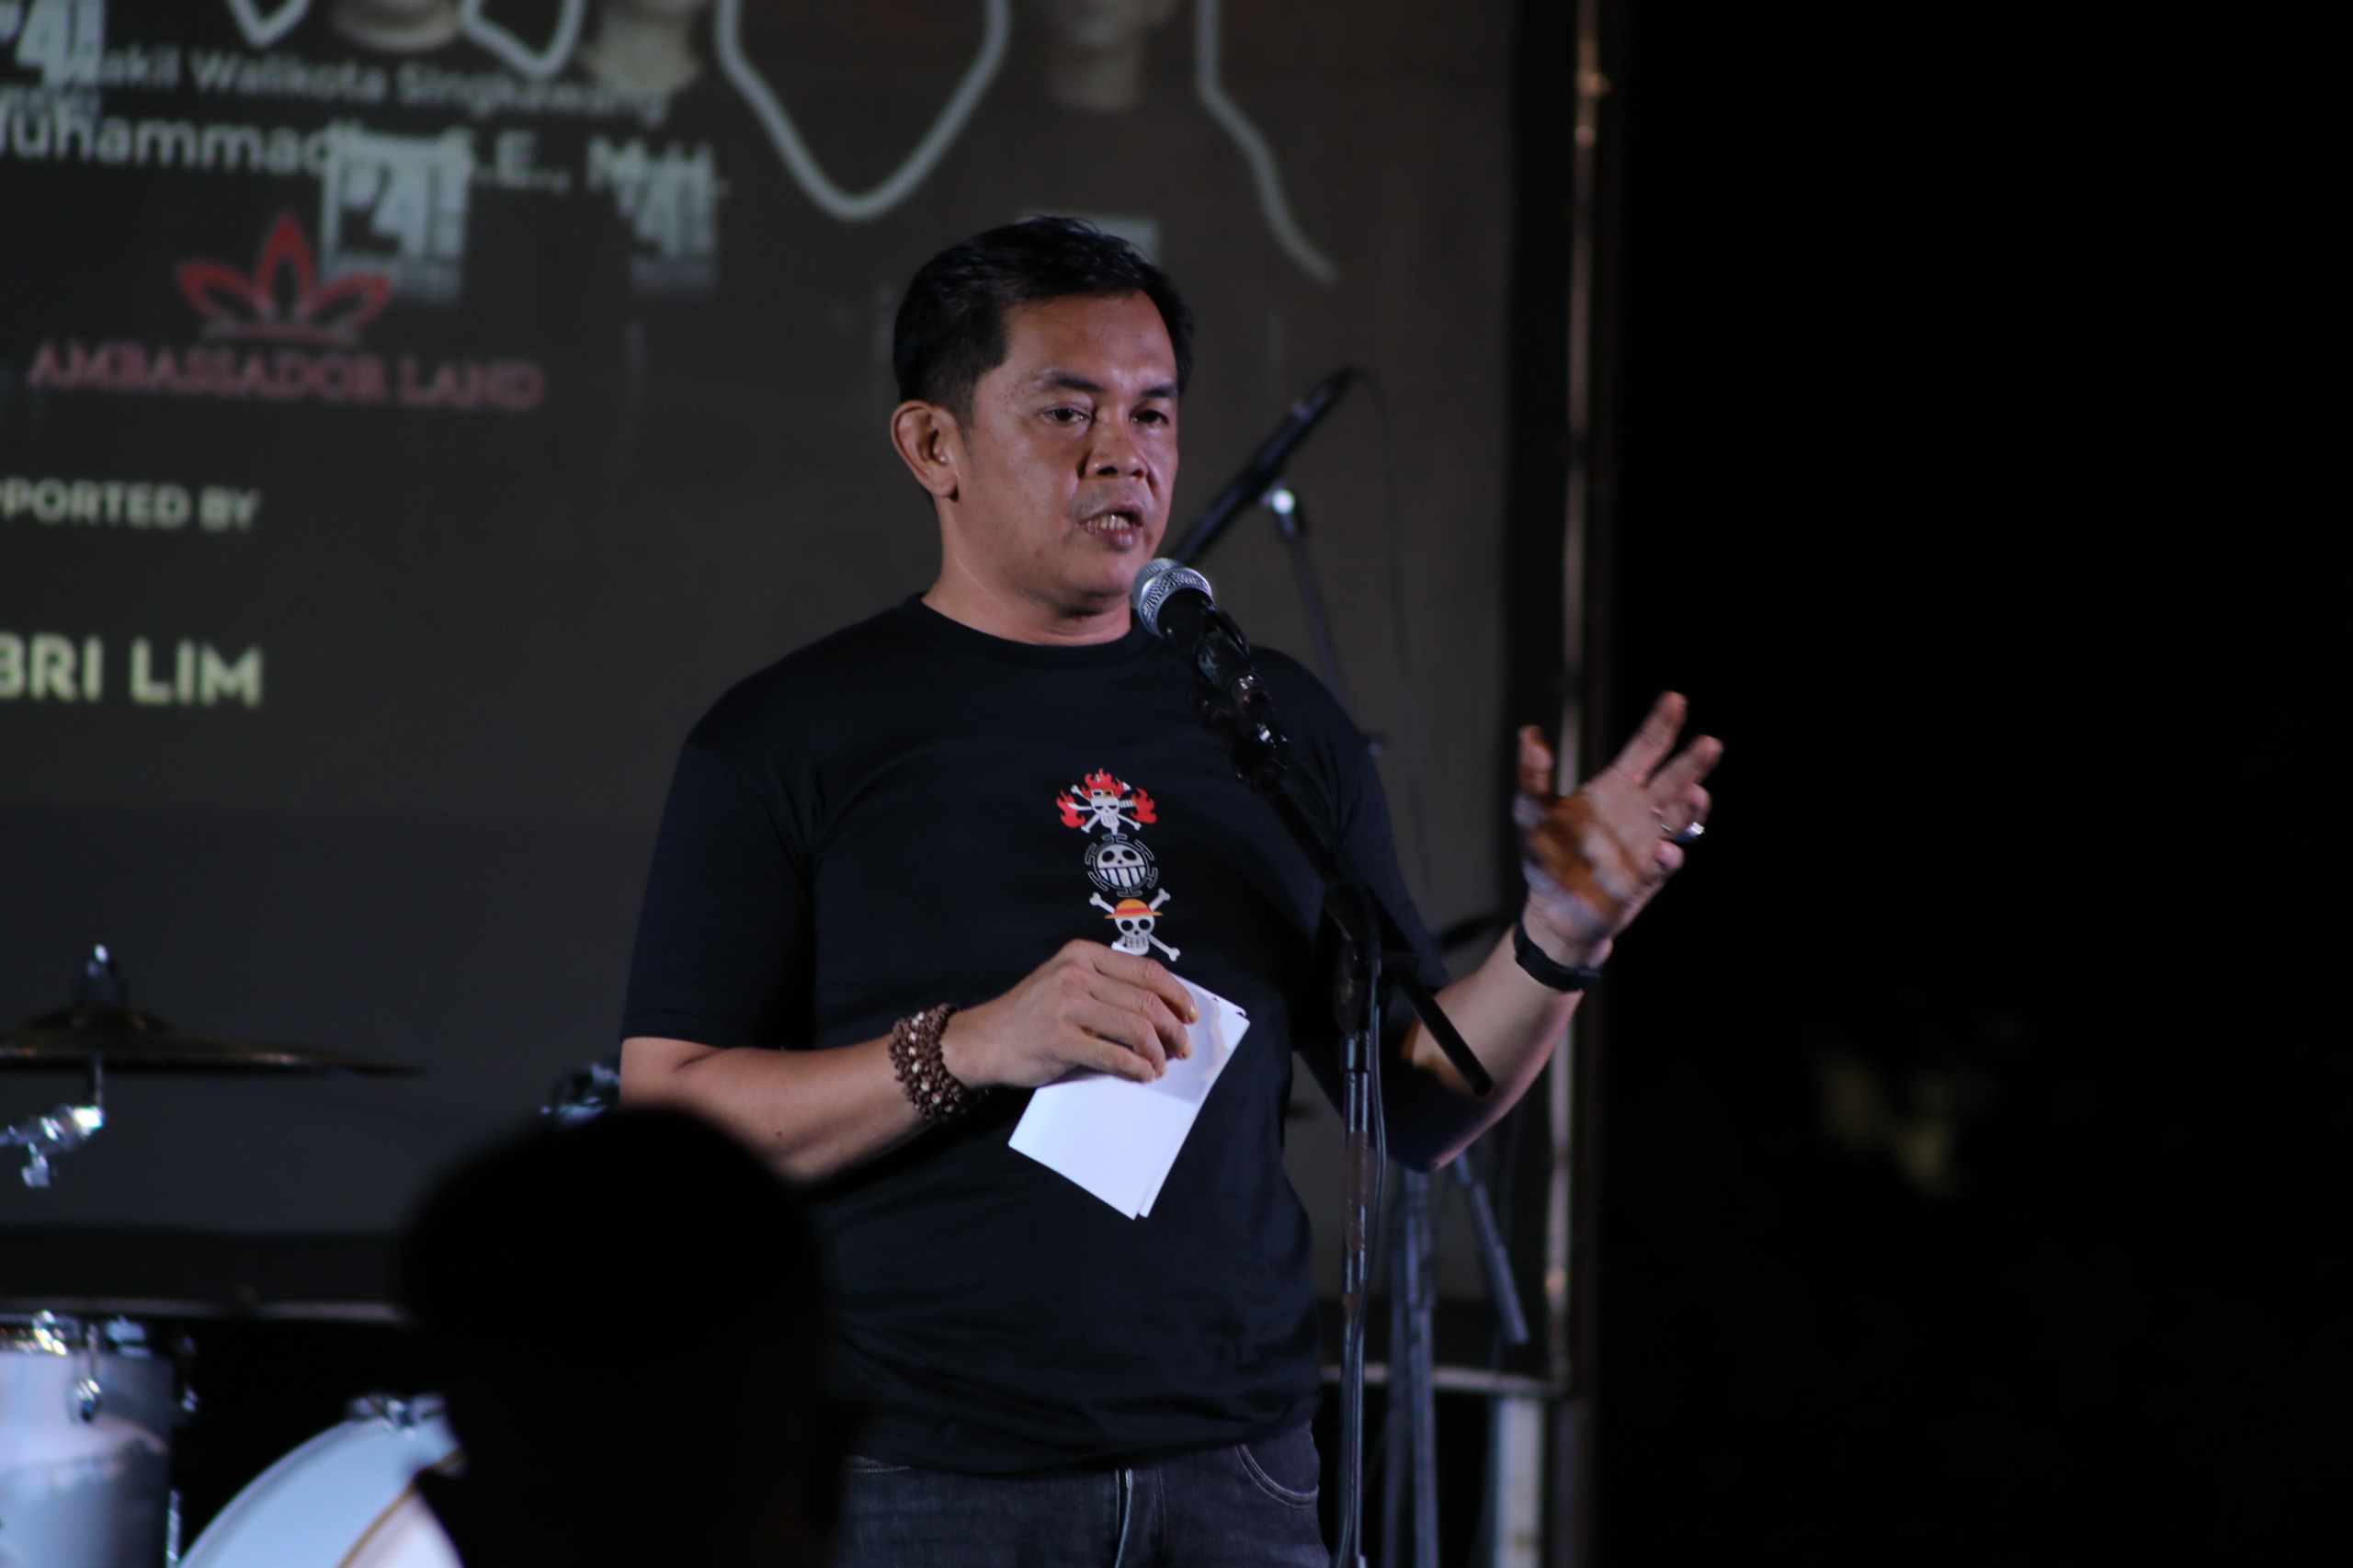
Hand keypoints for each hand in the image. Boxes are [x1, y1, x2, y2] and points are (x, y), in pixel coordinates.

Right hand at [939, 940, 1199, 1087]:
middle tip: (1183, 1047)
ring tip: (1162, 1064)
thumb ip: (1105, 985)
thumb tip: (1161, 1008)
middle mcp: (1076, 974)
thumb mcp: (1064, 981)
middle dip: (1174, 1028)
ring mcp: (1068, 1006)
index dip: (1177, 994)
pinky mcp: (1062, 1040)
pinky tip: (1143, 1073)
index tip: (1191, 1014)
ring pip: (1137, 1027)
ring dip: (1158, 1051)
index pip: (1146, 970)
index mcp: (1082, 954)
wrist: (983, 1040)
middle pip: (1147, 1000)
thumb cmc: (1030, 1014)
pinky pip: (1116, 1056)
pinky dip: (1137, 1068)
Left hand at [1516, 692, 1720, 961]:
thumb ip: (1532, 774)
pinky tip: (1665, 851)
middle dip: (1692, 763)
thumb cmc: (1546, 855)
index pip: (1646, 748)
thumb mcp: (1531, 810)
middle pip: (1673, 780)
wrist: (1551, 909)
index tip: (1675, 700)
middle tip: (1710, 743)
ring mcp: (1646, 844)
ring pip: (1678, 821)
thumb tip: (1529, 733)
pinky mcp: (1642, 879)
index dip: (1661, 724)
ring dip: (1690, 809)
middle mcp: (1640, 811)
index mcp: (1617, 786)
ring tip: (1697, 794)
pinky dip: (1666, 858)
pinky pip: (1661, 866)